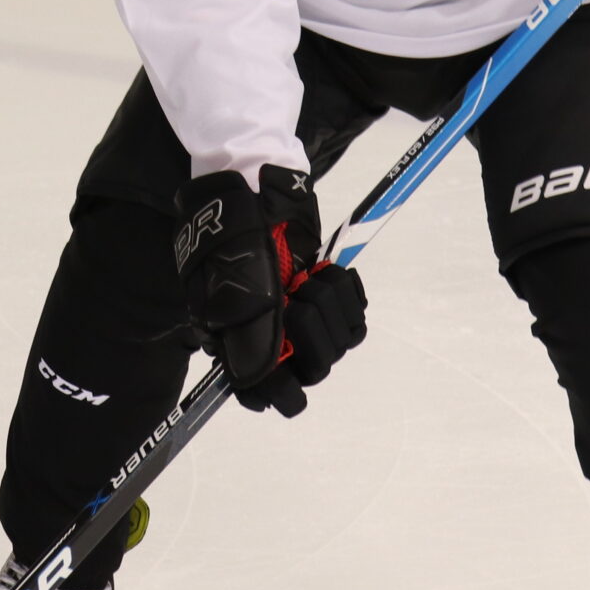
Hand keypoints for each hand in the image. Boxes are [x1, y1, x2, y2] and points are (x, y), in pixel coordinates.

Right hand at [173, 165, 367, 415]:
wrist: (256, 195)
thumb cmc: (236, 242)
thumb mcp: (234, 293)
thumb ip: (249, 343)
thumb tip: (259, 388)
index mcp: (243, 342)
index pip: (267, 393)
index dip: (283, 394)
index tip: (291, 388)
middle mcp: (277, 336)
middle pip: (314, 368)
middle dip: (311, 332)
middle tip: (292, 299)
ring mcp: (304, 315)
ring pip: (340, 341)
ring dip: (327, 303)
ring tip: (304, 277)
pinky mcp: (331, 295)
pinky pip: (356, 315)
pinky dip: (345, 291)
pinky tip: (324, 272)